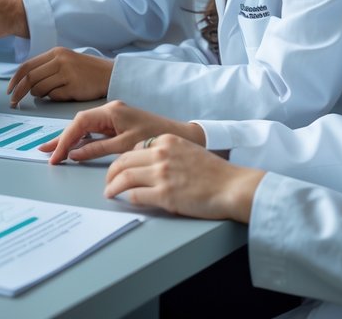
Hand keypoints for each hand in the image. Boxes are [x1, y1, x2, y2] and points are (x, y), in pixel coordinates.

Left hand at [8, 47, 112, 104]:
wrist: (109, 74)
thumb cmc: (85, 70)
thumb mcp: (65, 60)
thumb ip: (46, 66)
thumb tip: (25, 81)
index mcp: (55, 52)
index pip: (27, 66)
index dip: (15, 79)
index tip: (9, 90)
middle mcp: (60, 60)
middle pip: (30, 79)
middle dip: (19, 92)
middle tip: (14, 102)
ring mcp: (67, 73)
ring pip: (40, 89)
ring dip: (39, 95)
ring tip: (48, 94)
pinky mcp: (74, 86)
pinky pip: (54, 96)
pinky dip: (53, 98)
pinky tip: (62, 95)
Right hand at [40, 100, 203, 163]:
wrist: (181, 134)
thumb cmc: (156, 136)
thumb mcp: (125, 146)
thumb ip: (97, 149)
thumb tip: (75, 154)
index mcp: (111, 111)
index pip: (79, 123)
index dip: (65, 140)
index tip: (55, 155)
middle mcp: (109, 110)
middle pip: (78, 123)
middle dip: (61, 138)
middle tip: (44, 151)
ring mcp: (113, 116)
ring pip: (84, 127)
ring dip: (69, 140)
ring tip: (52, 151)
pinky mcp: (117, 123)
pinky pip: (94, 131)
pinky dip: (82, 140)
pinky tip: (73, 149)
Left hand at [104, 135, 264, 222]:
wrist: (233, 186)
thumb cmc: (215, 173)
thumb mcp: (188, 151)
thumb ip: (168, 153)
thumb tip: (149, 164)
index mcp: (167, 141)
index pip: (134, 148)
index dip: (123, 160)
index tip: (119, 168)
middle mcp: (161, 154)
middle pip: (124, 161)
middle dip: (111, 172)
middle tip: (108, 181)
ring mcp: (162, 174)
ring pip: (124, 177)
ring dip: (112, 186)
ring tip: (109, 192)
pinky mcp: (165, 194)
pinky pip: (135, 195)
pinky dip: (126, 197)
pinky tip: (124, 200)